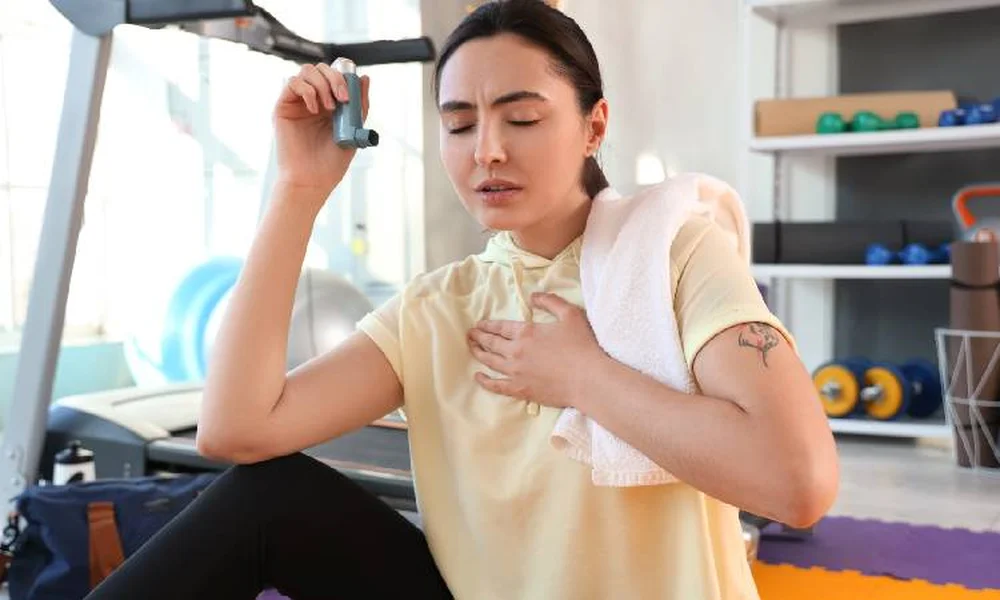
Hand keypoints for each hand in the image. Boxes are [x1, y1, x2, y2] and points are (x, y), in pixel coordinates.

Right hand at [272, 60, 370, 198]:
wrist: (313, 179)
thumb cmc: (332, 162)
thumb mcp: (354, 130)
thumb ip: (360, 105)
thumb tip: (365, 77)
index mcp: (330, 104)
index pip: (334, 74)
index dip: (343, 74)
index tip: (352, 89)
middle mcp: (313, 100)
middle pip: (320, 68)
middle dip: (335, 78)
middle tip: (343, 99)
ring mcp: (297, 103)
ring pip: (306, 71)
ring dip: (322, 84)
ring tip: (329, 108)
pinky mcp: (283, 107)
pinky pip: (292, 82)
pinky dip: (306, 90)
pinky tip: (314, 109)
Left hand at [467, 293, 607, 409]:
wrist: (588, 379)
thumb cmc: (581, 346)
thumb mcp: (570, 314)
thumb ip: (550, 301)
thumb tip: (533, 296)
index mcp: (526, 332)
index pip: (500, 327)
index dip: (488, 325)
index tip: (479, 324)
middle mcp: (516, 351)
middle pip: (491, 343)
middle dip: (479, 337)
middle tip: (470, 334)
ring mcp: (516, 372)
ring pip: (490, 362)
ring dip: (478, 353)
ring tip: (471, 348)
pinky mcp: (521, 390)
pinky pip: (496, 386)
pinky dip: (485, 381)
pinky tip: (478, 377)